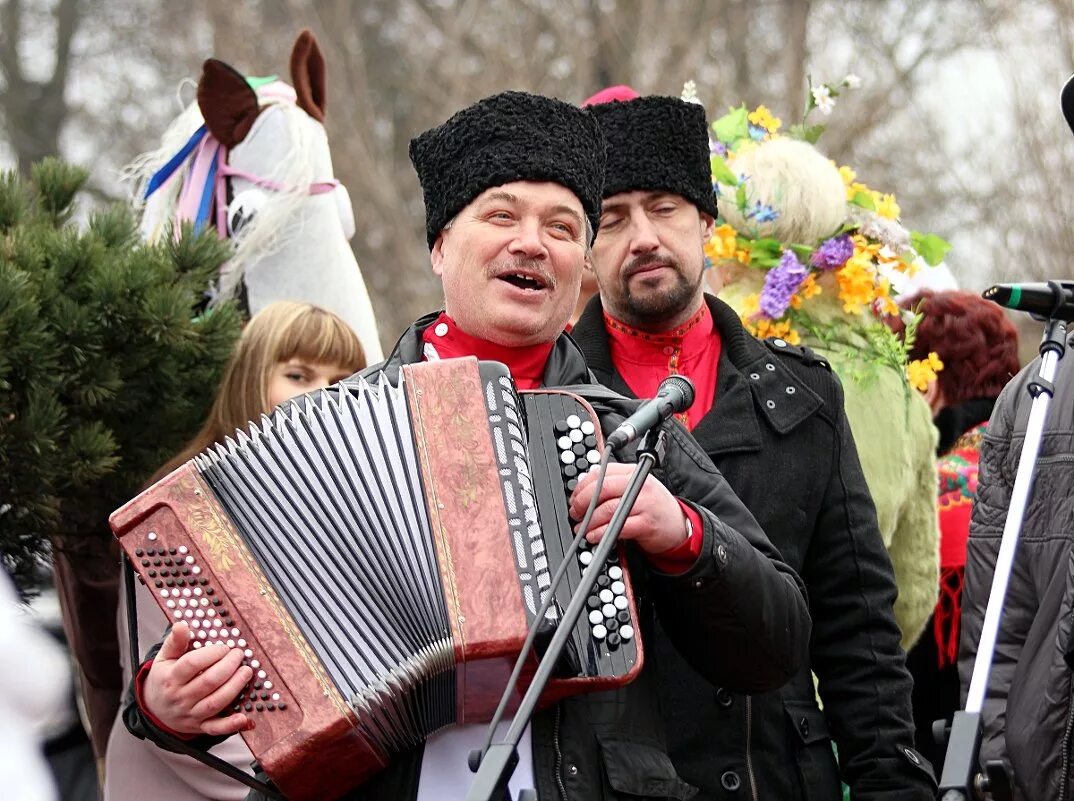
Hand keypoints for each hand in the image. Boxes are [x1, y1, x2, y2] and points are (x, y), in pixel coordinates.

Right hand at [141, 621, 253, 736]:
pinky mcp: (200, 726)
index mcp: (171, 678)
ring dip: (234, 687)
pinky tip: (244, 717)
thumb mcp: (164, 658)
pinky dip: (230, 725)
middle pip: (207, 682)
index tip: (224, 647)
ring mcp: (190, 714)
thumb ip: (175, 642)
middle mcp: (180, 698)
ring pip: (214, 703)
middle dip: (228, 667)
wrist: (154, 709)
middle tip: (239, 655)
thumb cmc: (165, 678)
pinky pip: (215, 729)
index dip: (211, 653)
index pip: (192, 664)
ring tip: (247, 672)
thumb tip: (182, 624)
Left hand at [569, 463, 688, 554]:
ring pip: (608, 508)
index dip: (583, 485)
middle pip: (603, 488)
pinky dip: (601, 532)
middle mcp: (640, 484)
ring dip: (589, 520)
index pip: (603, 472)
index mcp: (634, 472)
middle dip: (583, 501)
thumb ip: (614, 484)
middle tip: (575, 512)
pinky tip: (594, 536)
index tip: (575, 497)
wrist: (679, 526)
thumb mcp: (636, 487)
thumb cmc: (653, 507)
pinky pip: (617, 527)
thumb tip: (585, 490)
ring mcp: (644, 504)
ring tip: (582, 527)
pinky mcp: (646, 524)